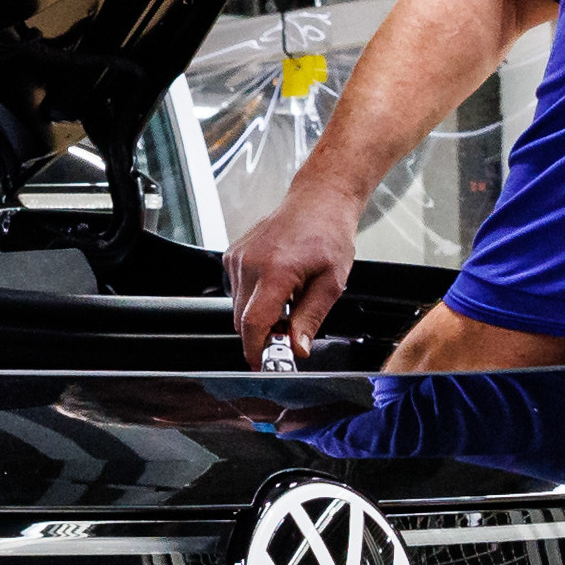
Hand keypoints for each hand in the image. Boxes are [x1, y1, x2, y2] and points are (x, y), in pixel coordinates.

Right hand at [227, 186, 358, 363]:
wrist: (319, 200)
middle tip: (286, 334)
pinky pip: (236, 290)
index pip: (253, 322)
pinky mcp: (233, 255)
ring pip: (238, 307)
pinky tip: (275, 286)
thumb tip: (298, 348)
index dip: (256, 349)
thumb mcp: (331, 282)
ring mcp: (238, 257)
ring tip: (286, 302)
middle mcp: (250, 263)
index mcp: (276, 270)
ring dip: (258, 315)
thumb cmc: (328, 233)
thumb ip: (310, 318)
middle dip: (261, 334)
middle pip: (242, 319)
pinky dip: (253, 297)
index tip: (262, 364)